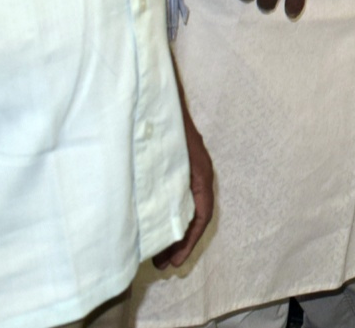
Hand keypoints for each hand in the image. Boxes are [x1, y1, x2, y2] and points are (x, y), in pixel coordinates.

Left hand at [154, 83, 215, 269]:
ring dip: (175, 230)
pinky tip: (153, 222)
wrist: (158, 88)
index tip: (174, 260)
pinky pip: (178, 196)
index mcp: (198, 171)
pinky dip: (169, 214)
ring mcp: (186, 167)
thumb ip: (160, 179)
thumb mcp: (162, 152)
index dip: (189, 240)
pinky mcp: (175, 164)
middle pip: (194, 214)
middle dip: (181, 241)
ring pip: (186, 206)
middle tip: (164, 264)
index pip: (201, 213)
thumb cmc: (160, 117)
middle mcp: (196, 171)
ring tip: (158, 252)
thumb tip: (154, 214)